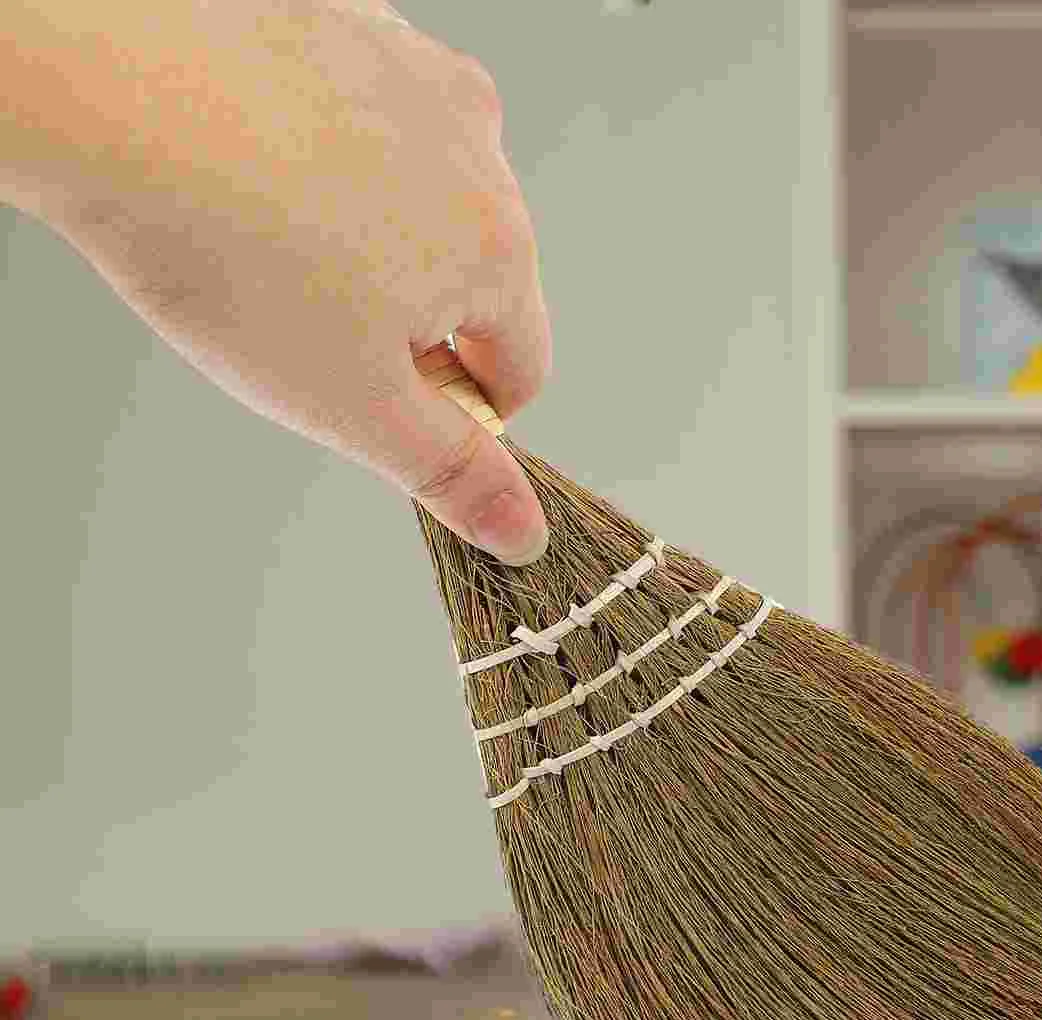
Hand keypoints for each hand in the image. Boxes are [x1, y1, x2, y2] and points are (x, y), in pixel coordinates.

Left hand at [27, 0, 550, 562]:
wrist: (103, 81)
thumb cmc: (222, 245)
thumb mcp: (351, 405)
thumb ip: (450, 475)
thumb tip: (523, 531)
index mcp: (500, 251)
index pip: (520, 373)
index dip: (454, 413)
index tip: (379, 401)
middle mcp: (480, 150)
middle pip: (473, 279)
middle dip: (409, 316)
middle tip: (310, 323)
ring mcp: (415, 72)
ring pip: (420, 195)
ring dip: (371, 233)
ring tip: (272, 241)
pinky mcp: (349, 19)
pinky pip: (365, 118)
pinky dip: (325, 154)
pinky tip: (255, 168)